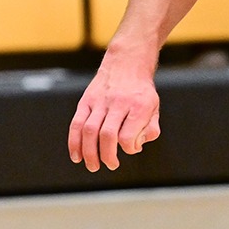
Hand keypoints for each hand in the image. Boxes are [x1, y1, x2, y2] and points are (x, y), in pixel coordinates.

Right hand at [67, 49, 160, 171]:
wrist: (126, 62)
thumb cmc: (141, 90)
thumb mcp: (154, 107)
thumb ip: (150, 130)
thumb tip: (135, 147)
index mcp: (138, 106)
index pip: (128, 136)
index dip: (129, 148)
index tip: (130, 148)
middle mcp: (118, 103)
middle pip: (107, 135)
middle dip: (107, 156)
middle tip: (110, 165)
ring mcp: (100, 101)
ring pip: (89, 131)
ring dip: (89, 153)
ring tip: (93, 165)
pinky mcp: (86, 100)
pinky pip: (76, 123)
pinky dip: (74, 142)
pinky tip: (76, 156)